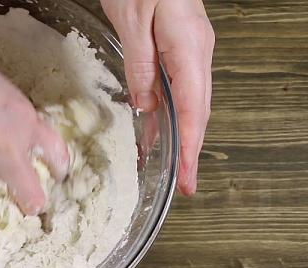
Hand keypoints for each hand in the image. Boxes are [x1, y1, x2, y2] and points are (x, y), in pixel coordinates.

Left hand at [102, 0, 214, 194]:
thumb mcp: (133, 21)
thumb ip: (141, 66)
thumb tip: (146, 104)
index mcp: (189, 48)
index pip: (194, 109)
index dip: (191, 147)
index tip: (188, 176)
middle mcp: (196, 53)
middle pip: (197, 111)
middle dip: (191, 151)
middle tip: (185, 184)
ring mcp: (189, 51)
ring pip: (187, 102)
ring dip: (181, 135)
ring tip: (172, 167)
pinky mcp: (176, 48)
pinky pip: (176, 88)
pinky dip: (169, 113)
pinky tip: (158, 129)